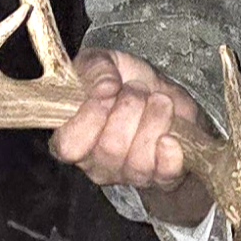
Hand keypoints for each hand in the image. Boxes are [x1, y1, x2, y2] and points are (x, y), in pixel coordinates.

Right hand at [50, 49, 211, 219]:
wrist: (168, 98)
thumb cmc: (129, 82)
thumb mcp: (106, 61)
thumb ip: (95, 67)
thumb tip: (104, 87)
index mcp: (73, 138)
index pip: (68, 146)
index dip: (88, 118)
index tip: (107, 91)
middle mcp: (97, 164)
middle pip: (110, 147)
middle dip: (130, 107)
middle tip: (138, 90)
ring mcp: (128, 175)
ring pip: (139, 160)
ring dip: (154, 119)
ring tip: (159, 101)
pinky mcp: (161, 178)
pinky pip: (164, 173)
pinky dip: (170, 152)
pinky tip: (171, 135)